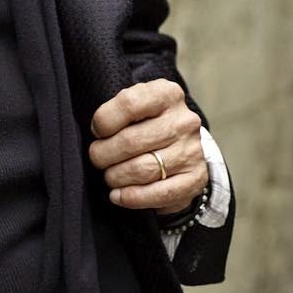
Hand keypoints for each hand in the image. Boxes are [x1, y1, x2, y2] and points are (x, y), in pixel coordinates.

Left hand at [87, 78, 207, 218]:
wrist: (180, 147)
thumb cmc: (146, 125)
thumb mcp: (133, 108)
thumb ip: (115, 113)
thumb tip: (98, 133)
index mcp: (167, 95)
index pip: (129, 103)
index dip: (104, 121)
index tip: (98, 131)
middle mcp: (184, 121)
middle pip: (130, 142)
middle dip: (103, 154)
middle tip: (98, 158)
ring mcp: (192, 151)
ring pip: (141, 170)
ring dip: (115, 177)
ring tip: (110, 175)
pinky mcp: (195, 179)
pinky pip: (158, 194)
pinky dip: (131, 198)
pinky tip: (118, 195)